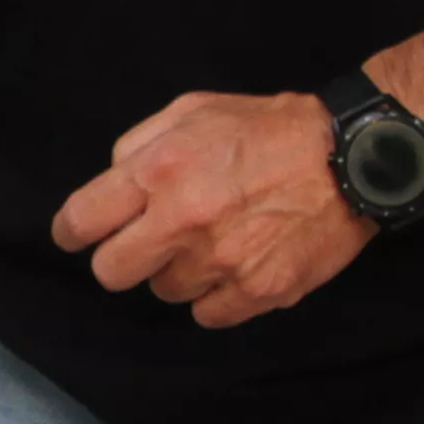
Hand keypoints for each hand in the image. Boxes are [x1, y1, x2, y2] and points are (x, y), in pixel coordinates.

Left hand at [53, 90, 371, 327]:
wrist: (350, 158)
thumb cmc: (268, 128)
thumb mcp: (194, 110)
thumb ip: (140, 144)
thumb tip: (111, 181)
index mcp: (159, 171)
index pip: (81, 221)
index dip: (73, 231)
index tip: (81, 234)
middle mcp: (182, 221)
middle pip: (111, 272)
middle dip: (122, 258)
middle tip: (147, 242)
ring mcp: (220, 262)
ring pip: (163, 292)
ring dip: (178, 271)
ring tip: (213, 240)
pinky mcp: (256, 291)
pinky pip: (207, 314)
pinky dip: (215, 295)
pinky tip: (236, 264)